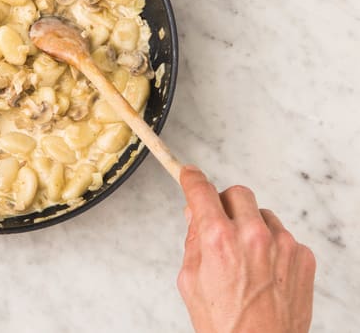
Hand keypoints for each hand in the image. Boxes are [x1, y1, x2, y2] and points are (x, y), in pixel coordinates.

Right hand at [177, 166, 315, 332]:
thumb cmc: (223, 324)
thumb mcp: (190, 280)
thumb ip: (193, 240)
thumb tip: (196, 215)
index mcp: (219, 239)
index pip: (201, 191)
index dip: (191, 179)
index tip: (188, 173)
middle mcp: (253, 235)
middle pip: (237, 193)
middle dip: (224, 204)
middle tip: (219, 223)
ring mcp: (282, 244)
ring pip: (262, 215)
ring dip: (251, 226)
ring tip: (245, 259)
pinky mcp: (303, 257)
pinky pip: (284, 236)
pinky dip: (272, 246)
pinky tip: (264, 271)